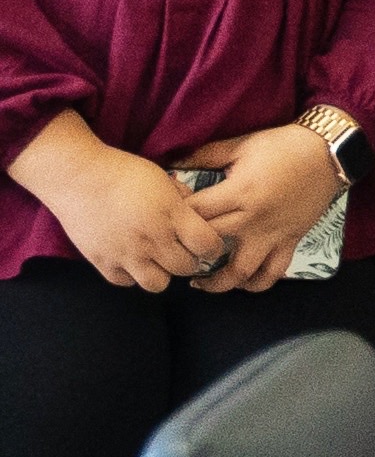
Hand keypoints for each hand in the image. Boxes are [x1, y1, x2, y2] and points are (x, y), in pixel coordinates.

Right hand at [9, 117, 228, 291]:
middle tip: (184, 250)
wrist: (78, 177)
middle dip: (190, 260)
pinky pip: (126, 282)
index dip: (214, 247)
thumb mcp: (164, 178)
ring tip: (157, 259)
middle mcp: (152, 239)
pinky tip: (132, 260)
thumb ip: (183, 199)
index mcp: (172, 216)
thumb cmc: (124, 172)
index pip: (208, 245)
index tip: (210, 243)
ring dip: (162, 273)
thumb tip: (196, 214)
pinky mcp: (102, 262)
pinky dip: (132, 275)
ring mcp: (126, 254)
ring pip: (158, 285)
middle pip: (186, 268)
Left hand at [176, 128, 347, 293]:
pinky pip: (273, 272)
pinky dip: (256, 283)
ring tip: (201, 283)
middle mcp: (253, 218)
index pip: (194, 214)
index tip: (162, 220)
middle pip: (208, 245)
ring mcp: (273, 233)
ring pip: (241, 271)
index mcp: (239, 192)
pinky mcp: (290, 240)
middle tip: (172, 253)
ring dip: (217, 283)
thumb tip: (171, 165)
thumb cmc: (284, 145)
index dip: (173, 219)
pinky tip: (242, 282)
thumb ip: (206, 156)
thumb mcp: (242, 145)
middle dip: (186, 251)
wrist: (331, 151)